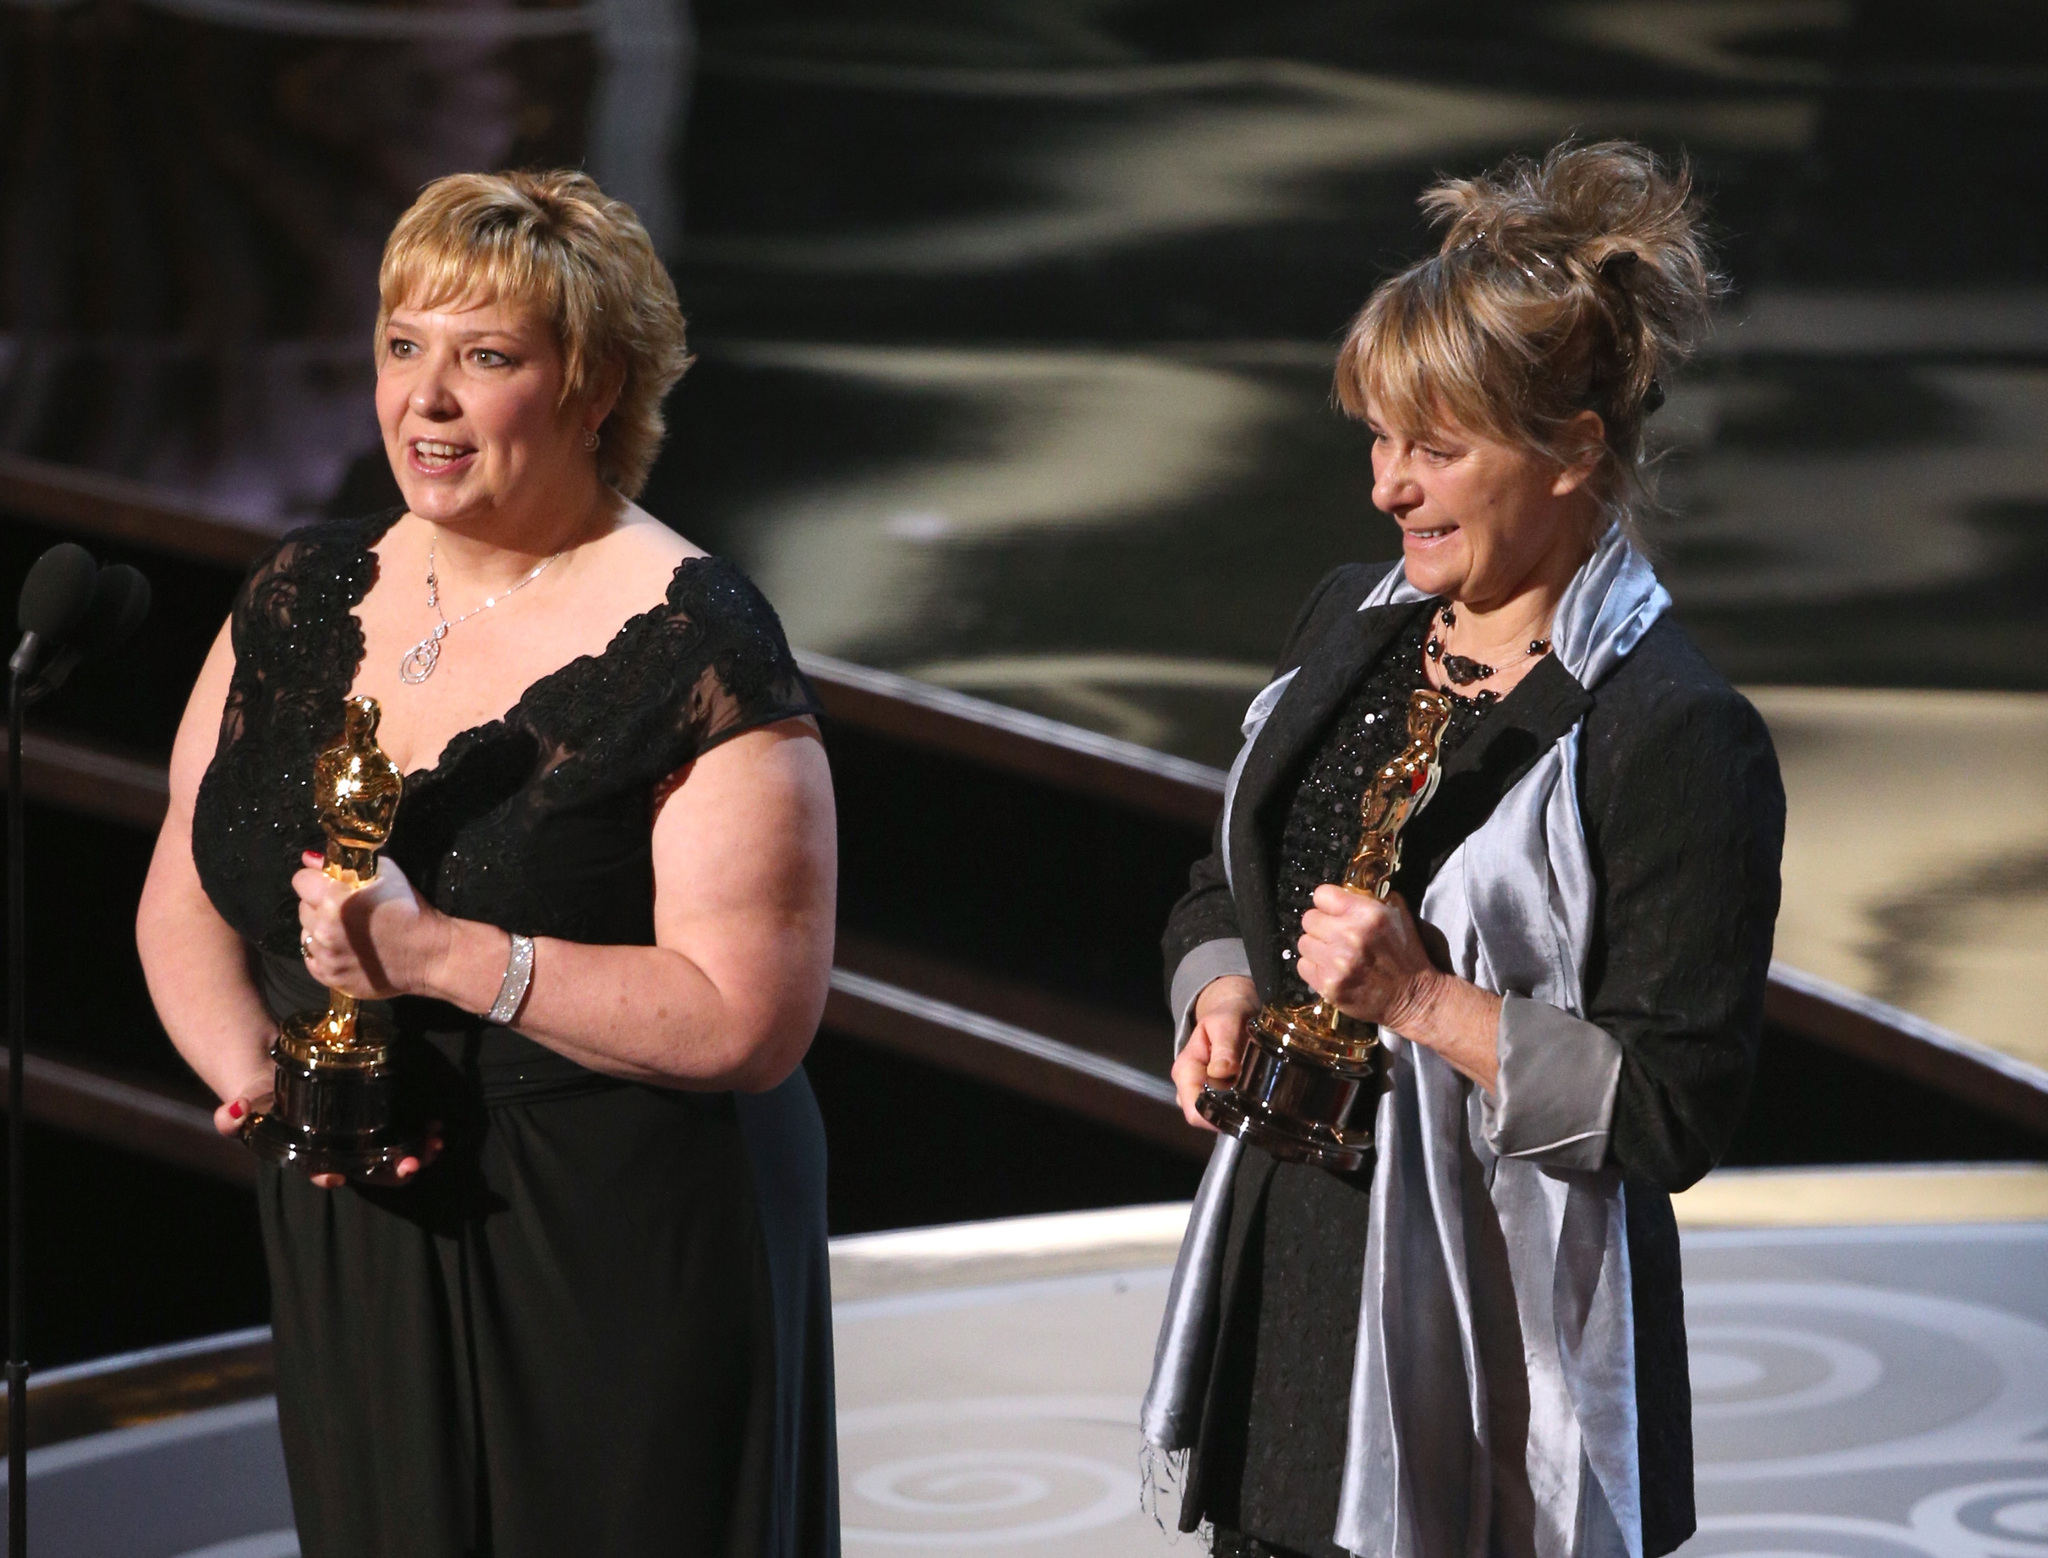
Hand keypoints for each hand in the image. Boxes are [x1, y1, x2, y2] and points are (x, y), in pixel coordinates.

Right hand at [212, 1079, 445, 1189]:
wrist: (278, 1076)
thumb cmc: (261, 1097)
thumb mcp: (244, 1103)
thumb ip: (232, 1115)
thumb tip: (231, 1112)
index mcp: (306, 1156)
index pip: (319, 1171)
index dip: (330, 1175)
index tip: (340, 1176)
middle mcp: (335, 1154)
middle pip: (365, 1171)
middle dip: (390, 1171)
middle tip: (412, 1164)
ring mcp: (356, 1142)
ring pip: (389, 1158)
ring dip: (415, 1155)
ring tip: (435, 1144)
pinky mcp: (373, 1124)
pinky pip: (400, 1137)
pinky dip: (419, 1136)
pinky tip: (435, 1128)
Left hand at [295, 853, 450, 1000]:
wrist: (430, 954)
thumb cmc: (410, 909)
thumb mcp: (386, 873)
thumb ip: (344, 864)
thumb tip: (310, 860)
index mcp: (335, 900)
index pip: (300, 880)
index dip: (316, 879)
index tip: (331, 883)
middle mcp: (324, 930)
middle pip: (302, 908)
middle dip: (319, 904)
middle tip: (345, 908)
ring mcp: (326, 958)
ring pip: (306, 934)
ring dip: (321, 929)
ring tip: (347, 931)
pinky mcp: (330, 978)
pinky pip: (312, 960)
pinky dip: (323, 953)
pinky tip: (345, 949)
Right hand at [1172, 975, 1258, 1130]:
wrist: (1232, 1009)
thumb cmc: (1228, 1014)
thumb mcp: (1226, 1023)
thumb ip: (1224, 1047)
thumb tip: (1221, 1072)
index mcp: (1185, 1071)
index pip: (1194, 1111)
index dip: (1216, 1118)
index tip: (1243, 1109)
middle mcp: (1189, 1086)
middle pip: (1206, 1117)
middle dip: (1231, 1112)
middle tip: (1256, 1096)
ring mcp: (1202, 1091)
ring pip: (1218, 1114)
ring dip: (1238, 1107)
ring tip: (1257, 1090)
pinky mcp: (1216, 1093)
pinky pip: (1227, 1107)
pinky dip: (1241, 1103)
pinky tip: (1254, 1090)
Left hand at [1296, 886, 1443, 1031]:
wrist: (1412, 997)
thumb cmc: (1406, 955)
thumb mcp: (1399, 917)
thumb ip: (1372, 898)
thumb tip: (1346, 890)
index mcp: (1367, 914)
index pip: (1322, 895)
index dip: (1328, 903)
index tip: (1334, 911)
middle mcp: (1349, 936)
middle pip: (1309, 919)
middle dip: (1321, 925)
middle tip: (1335, 935)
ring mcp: (1337, 963)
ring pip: (1304, 943)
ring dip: (1317, 947)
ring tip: (1335, 954)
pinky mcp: (1328, 985)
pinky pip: (1303, 966)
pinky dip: (1314, 967)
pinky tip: (1332, 970)